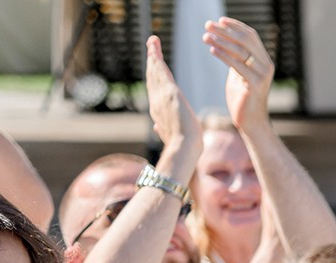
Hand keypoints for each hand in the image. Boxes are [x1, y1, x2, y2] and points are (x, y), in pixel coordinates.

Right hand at [142, 36, 200, 169]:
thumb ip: (162, 129)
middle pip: (153, 77)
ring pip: (155, 71)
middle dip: (152, 61)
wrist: (183, 149)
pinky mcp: (169, 93)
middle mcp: (156, 101)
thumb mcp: (171, 136)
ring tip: (153, 41)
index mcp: (159, 111)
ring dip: (154, 55)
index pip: (155, 89)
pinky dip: (157, 58)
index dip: (153, 76)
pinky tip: (155, 48)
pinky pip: (161, 71)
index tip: (154, 65)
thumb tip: (156, 128)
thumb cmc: (182, 147)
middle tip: (151, 46)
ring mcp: (161, 96)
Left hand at [205, 16, 275, 130]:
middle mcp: (266, 65)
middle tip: (207, 24)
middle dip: (225, 30)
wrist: (251, 121)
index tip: (220, 20)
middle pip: (245, 40)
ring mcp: (262, 75)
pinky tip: (211, 49)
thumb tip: (223, 40)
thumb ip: (236, 57)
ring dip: (220, 41)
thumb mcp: (239, 72)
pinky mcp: (256, 85)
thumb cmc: (243, 97)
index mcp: (263, 60)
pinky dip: (223, 55)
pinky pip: (237, 65)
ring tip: (205, 36)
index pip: (251, 36)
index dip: (236, 26)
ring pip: (240, 51)